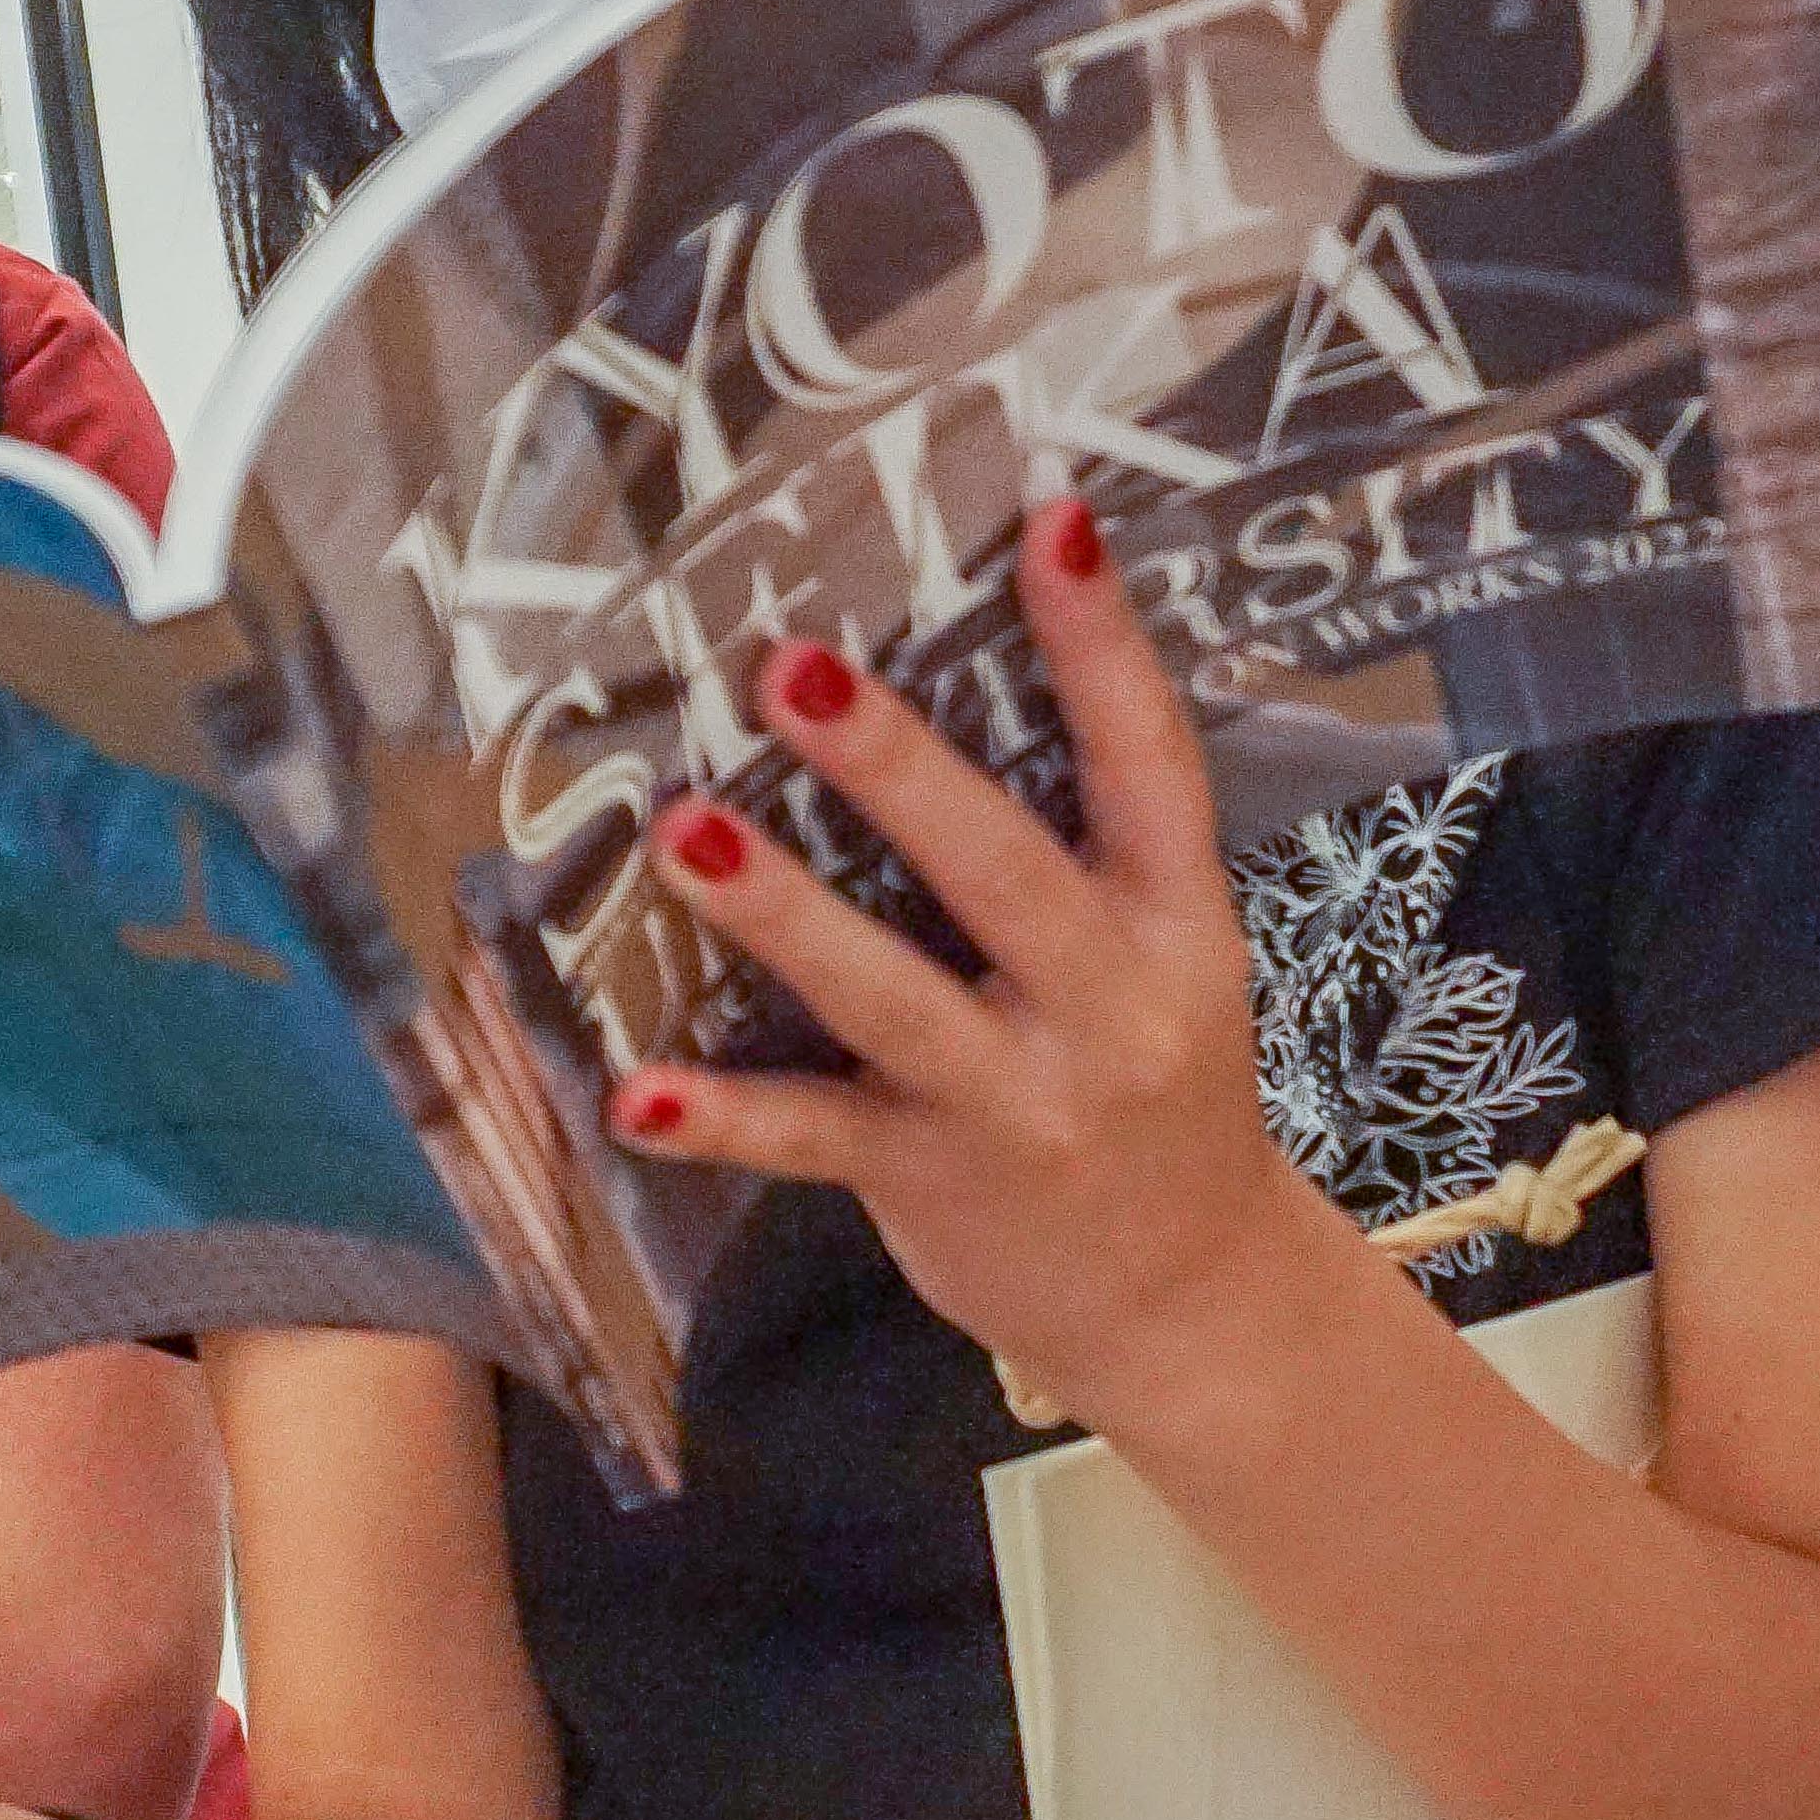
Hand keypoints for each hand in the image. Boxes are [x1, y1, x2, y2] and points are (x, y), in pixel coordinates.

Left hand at [606, 500, 1365, 1431]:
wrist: (1187, 1301)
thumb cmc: (1144, 1089)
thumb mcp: (1158, 961)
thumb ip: (1068, 854)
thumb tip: (908, 701)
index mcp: (1177, 921)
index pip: (1149, 762)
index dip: (1102, 643)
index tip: (1049, 518)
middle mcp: (1109, 1002)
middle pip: (1003, 869)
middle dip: (896, 767)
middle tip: (791, 666)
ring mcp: (1021, 1098)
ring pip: (892, 996)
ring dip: (784, 916)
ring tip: (685, 836)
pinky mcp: (935, 1178)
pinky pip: (814, 1139)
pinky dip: (722, 1119)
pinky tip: (632, 1094)